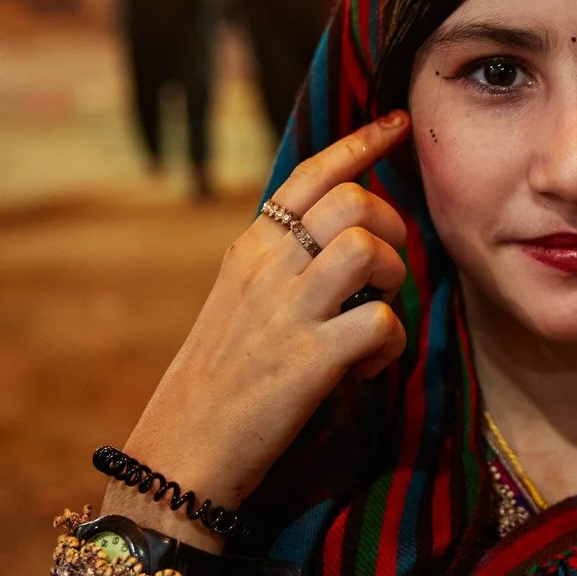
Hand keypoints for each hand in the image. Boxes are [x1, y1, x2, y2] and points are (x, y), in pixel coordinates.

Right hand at [102, 112, 410, 549]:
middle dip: (393, 226)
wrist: (181, 451)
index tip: (395, 124)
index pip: (310, 174)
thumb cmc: (219, 380)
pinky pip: (381, 323)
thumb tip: (343, 238)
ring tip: (377, 313)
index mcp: (251, 248)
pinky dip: (390, 346)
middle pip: (353, 202)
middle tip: (388, 271)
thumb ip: (282, 264)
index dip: (360, 143)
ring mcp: (287, 311)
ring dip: (394, 280)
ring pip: (368, 248)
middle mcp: (267, 268)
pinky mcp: (308, 361)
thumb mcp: (240, 302)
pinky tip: (366, 368)